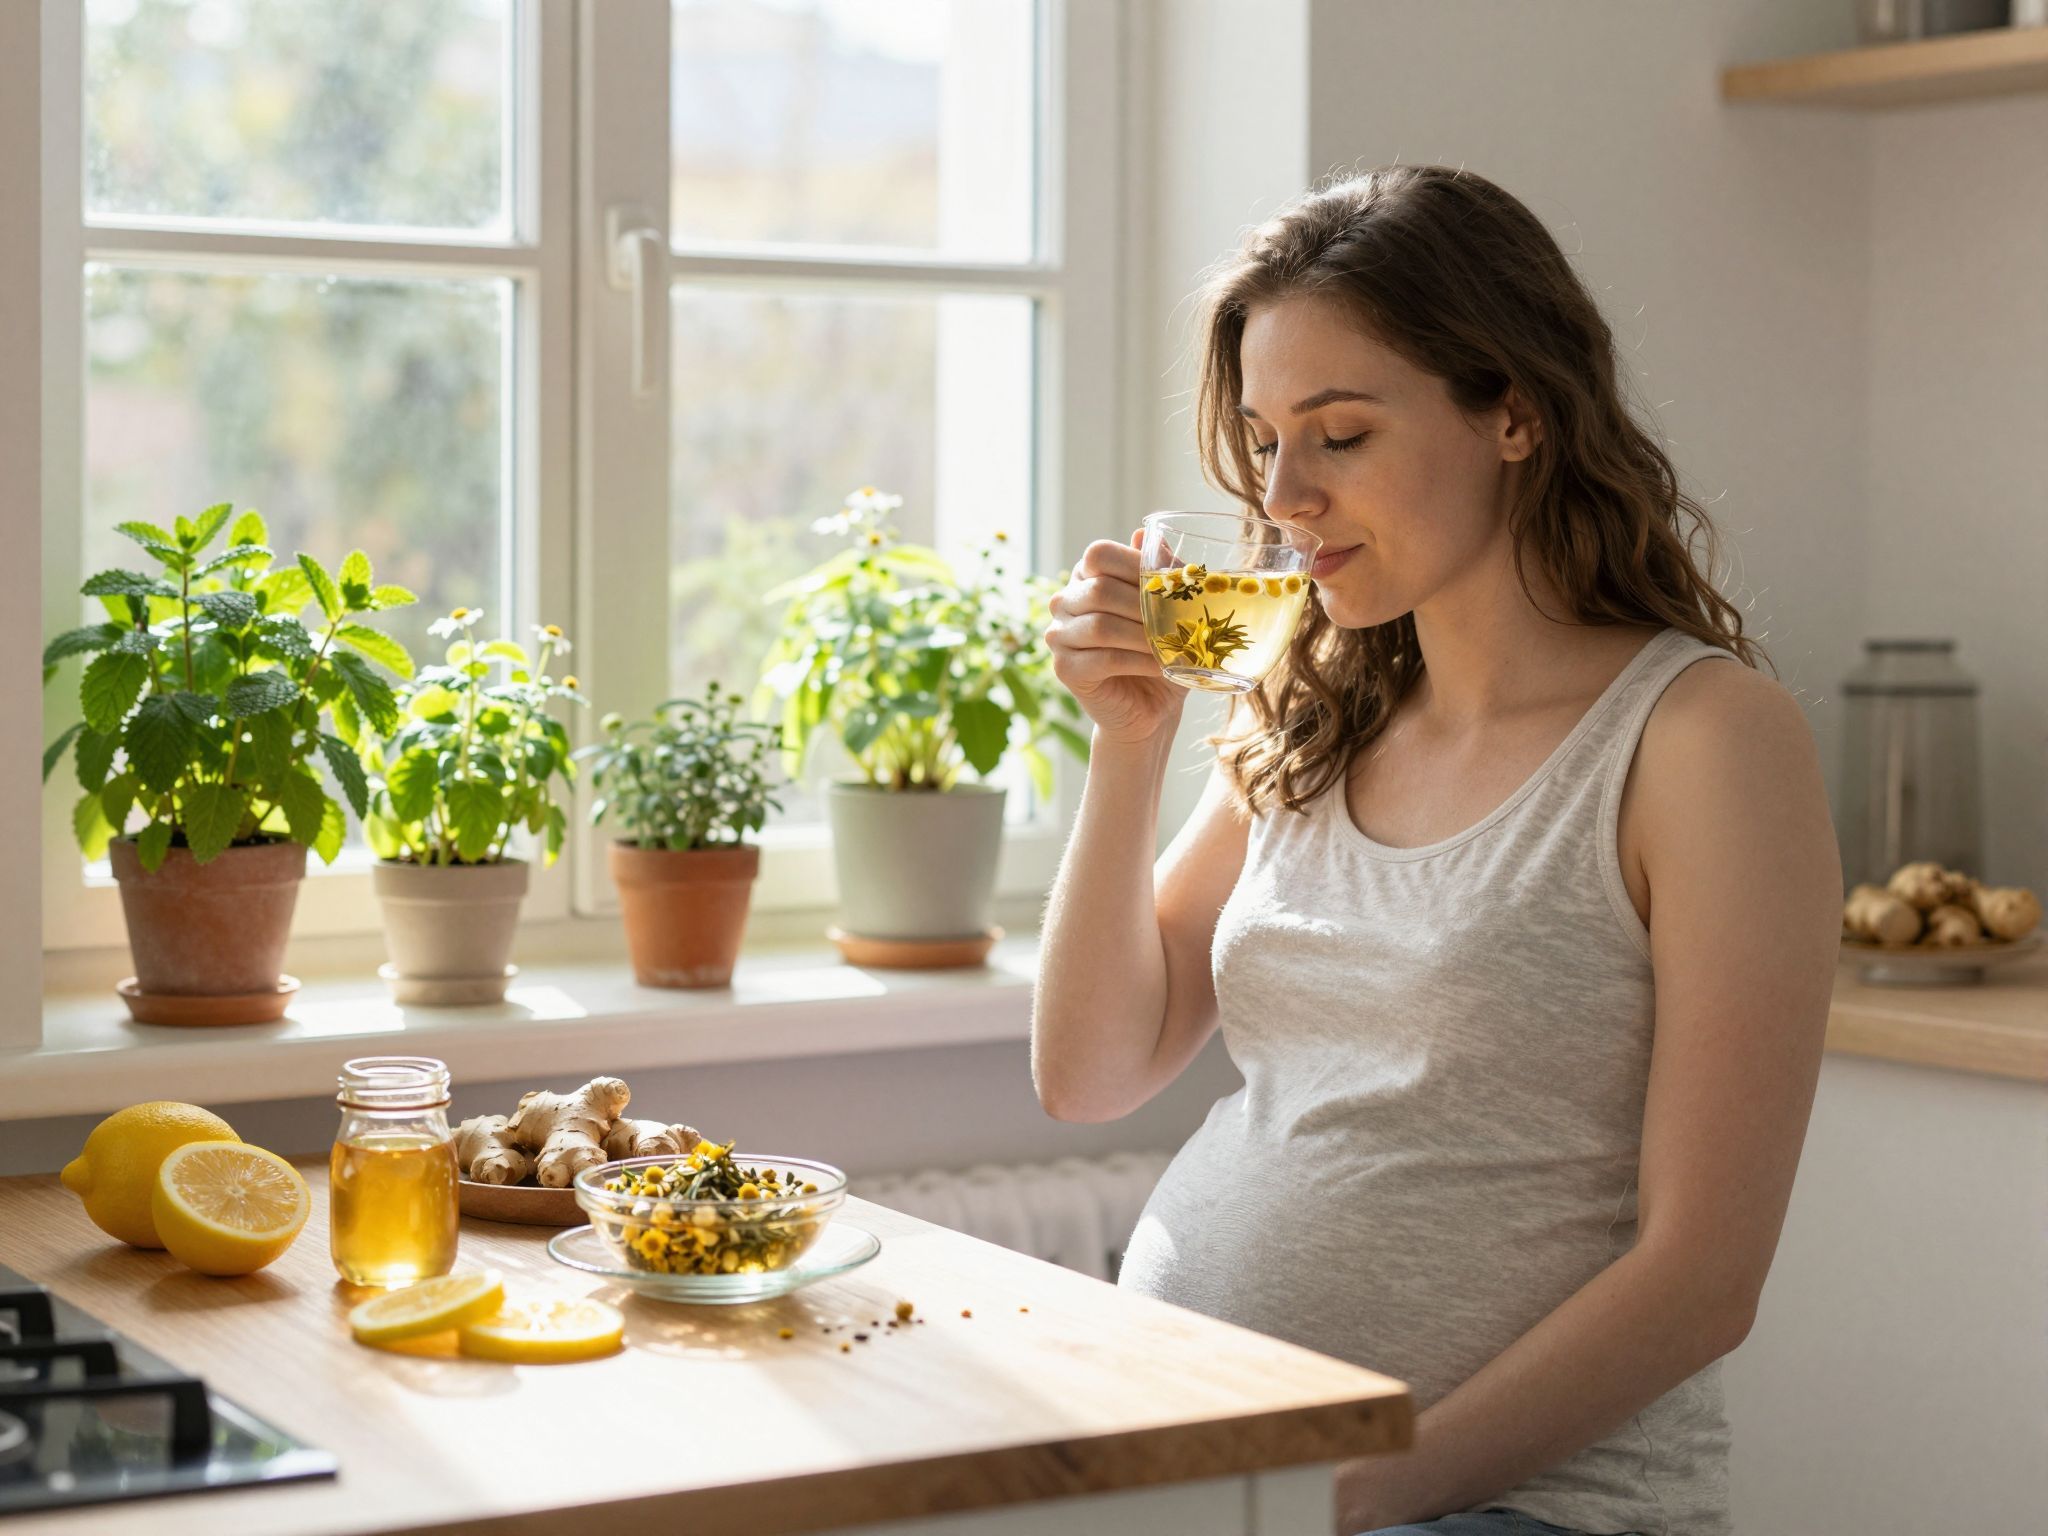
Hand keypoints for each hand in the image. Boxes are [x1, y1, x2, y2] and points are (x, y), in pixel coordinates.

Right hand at [1044, 533, 1183, 746]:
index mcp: (1086, 577)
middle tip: (1178, 621)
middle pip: (1099, 590)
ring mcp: (1059, 636)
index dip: (1134, 563)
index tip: (1169, 583)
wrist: (1151, 706)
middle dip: (1144, 606)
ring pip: (1101, 626)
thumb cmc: (1160, 650)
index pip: (1099, 554)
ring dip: (1143, 637)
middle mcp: (1064, 602)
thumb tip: (1148, 534)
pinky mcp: (1065, 669)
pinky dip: (1138, 661)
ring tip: (1173, 646)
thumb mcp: (1167, 607)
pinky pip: (1103, 658)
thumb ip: (1159, 571)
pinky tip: (1160, 665)